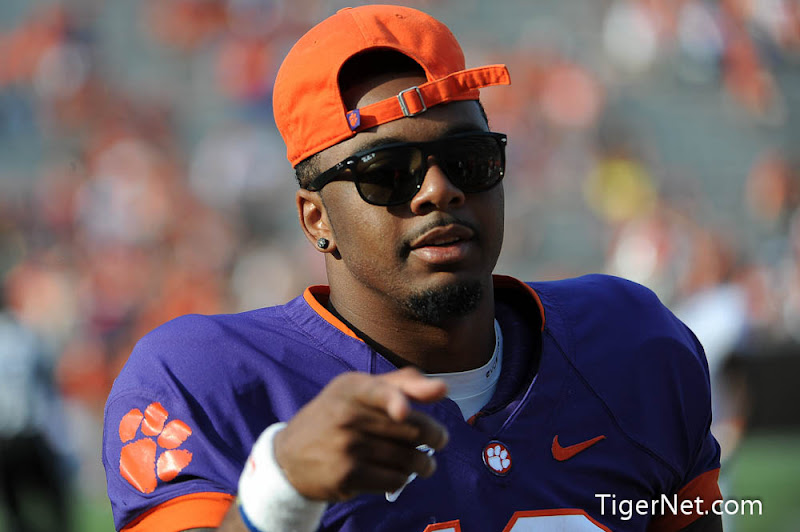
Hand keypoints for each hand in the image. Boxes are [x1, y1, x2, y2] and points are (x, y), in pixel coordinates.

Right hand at [273, 367, 449, 500]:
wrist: (290, 457)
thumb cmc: (338, 415)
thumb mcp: (360, 390)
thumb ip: (402, 383)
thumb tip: (442, 388)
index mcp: (352, 387)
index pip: (379, 391)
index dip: (395, 401)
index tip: (404, 412)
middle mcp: (347, 415)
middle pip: (411, 429)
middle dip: (434, 436)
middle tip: (439, 441)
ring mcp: (346, 447)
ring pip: (408, 458)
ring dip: (423, 463)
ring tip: (422, 462)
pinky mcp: (347, 476)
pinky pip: (395, 479)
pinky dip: (403, 478)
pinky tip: (397, 473)